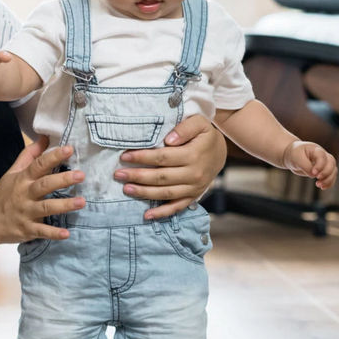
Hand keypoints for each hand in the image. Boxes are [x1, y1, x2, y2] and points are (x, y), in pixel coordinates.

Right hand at [0, 137, 84, 245]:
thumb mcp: (13, 172)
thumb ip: (29, 155)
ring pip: (46, 208)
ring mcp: (25, 213)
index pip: (38, 165)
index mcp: (22, 179)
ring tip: (82, 202)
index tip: (69, 149)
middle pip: (44, 185)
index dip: (53, 156)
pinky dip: (53, 233)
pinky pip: (41, 231)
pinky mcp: (27, 230)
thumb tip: (45, 137)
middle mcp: (24, 195)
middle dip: (63, 180)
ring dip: (64, 205)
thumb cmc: (3, 195)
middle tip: (81, 175)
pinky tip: (66, 233)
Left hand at [112, 115, 227, 219]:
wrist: (220, 152)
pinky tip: (147, 215)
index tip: (125, 156)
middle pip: (161, 177)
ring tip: (126, 189)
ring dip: (144, 193)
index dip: (142, 157)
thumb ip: (184, 128)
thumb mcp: (199, 123)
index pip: (162, 157)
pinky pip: (177, 207)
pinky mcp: (192, 196)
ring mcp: (193, 188)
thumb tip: (168, 140)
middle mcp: (194, 174)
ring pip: (166, 193)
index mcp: (193, 155)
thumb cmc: (204, 135)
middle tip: (118, 174)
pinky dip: (162, 213)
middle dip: (137, 176)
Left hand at [284, 141, 337, 189]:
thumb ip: (305, 166)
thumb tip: (313, 175)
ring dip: (328, 179)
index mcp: (315, 149)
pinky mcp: (325, 170)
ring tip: (318, 185)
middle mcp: (323, 155)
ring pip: (333, 170)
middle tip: (317, 179)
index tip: (313, 173)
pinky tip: (323, 188)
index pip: (322, 156)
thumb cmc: (295, 155)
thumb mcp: (297, 158)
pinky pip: (331, 177)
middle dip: (326, 172)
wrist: (294, 156)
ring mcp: (325, 163)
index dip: (319, 165)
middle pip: (331, 163)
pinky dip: (329, 183)